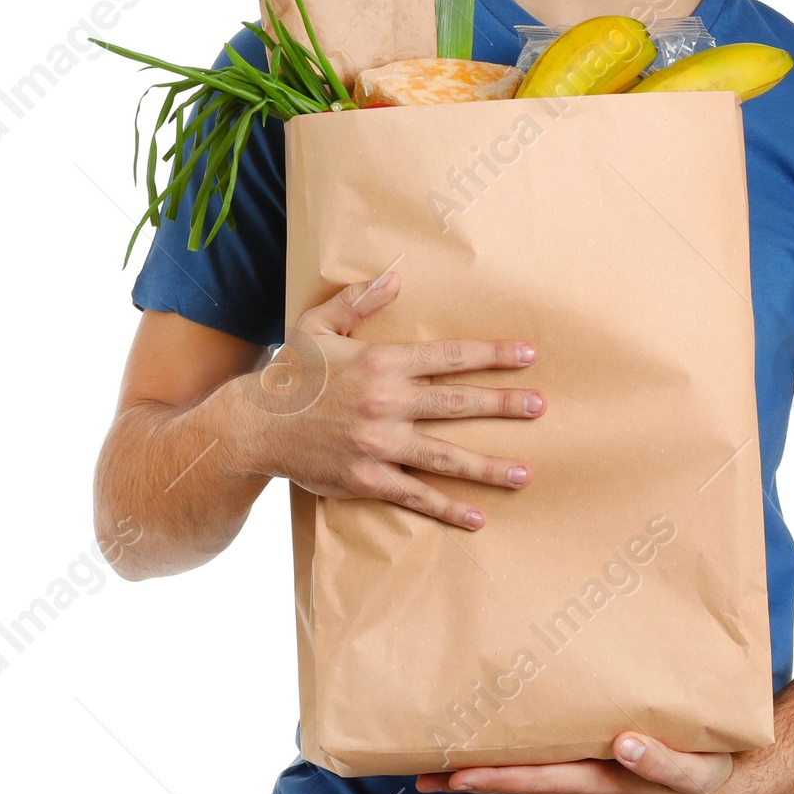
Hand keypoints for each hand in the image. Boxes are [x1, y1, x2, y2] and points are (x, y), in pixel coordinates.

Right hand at [222, 270, 542, 530]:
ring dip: (488, 465)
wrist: (252, 425)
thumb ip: (358, 300)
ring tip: (524, 473)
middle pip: (458, 403)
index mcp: (382, 362)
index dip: (492, 355)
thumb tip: (395, 277)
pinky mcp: (367, 478)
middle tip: (541, 406)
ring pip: (445, 455)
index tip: (528, 355)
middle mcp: (386, 402)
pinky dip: (447, 507)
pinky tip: (477, 516)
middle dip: (504, 404)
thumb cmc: (291, 373)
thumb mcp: (319, 325)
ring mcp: (378, 444)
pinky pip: (414, 494)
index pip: (450, 356)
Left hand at [415, 728, 766, 793]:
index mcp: (600, 785)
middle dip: (469, 778)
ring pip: (525, 777)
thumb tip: (625, 745)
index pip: (536, 782)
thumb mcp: (692, 770)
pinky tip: (498, 748)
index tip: (456, 776)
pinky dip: (514, 762)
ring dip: (484, 771)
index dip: (495, 779)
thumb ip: (661, 760)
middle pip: (516, 783)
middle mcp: (582, 789)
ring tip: (440, 760)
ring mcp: (583, 785)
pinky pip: (543, 768)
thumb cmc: (706, 775)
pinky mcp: (591, 774)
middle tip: (421, 770)